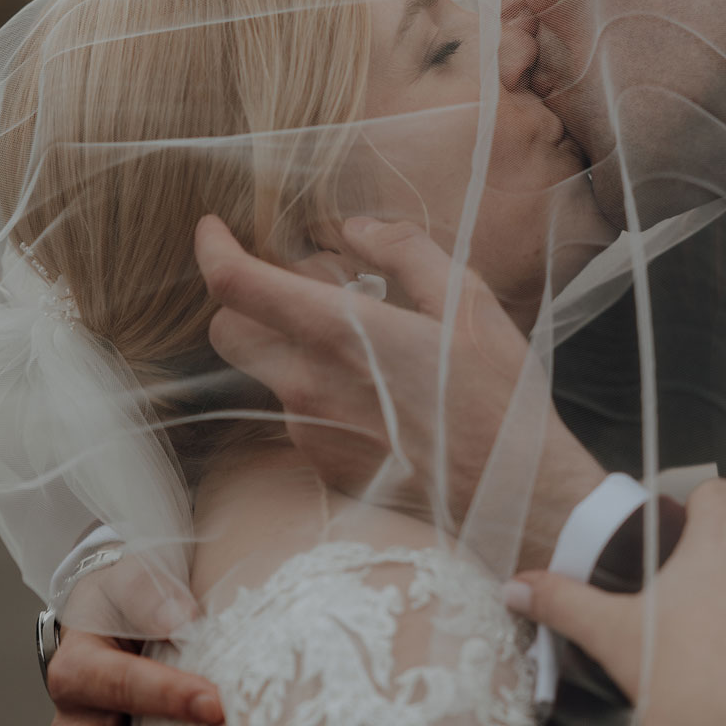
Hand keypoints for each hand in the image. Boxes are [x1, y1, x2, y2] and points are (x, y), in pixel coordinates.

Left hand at [195, 214, 604, 562]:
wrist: (513, 497)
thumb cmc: (498, 395)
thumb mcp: (468, 301)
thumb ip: (404, 251)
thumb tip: (355, 230)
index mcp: (340, 334)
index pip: (237, 286)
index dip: (212, 249)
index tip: (213, 229)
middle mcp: (308, 385)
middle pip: (226, 330)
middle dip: (243, 300)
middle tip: (303, 289)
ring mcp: (309, 431)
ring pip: (264, 371)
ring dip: (290, 346)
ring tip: (362, 345)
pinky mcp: (322, 465)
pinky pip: (296, 413)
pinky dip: (318, 389)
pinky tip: (376, 393)